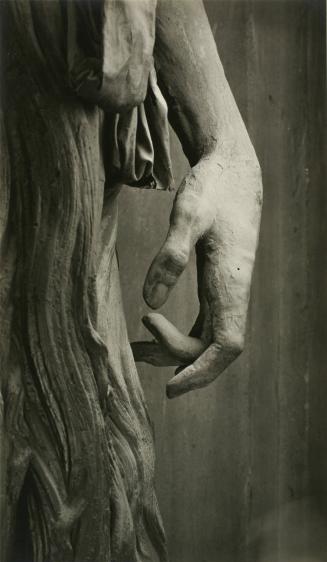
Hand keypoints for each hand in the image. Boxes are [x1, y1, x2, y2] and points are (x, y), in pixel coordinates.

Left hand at [131, 152, 261, 397]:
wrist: (233, 170)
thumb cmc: (213, 188)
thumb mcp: (188, 214)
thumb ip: (170, 256)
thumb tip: (149, 303)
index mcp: (231, 283)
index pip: (227, 345)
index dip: (201, 372)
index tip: (170, 388)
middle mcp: (233, 293)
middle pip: (214, 349)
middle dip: (178, 361)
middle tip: (135, 351)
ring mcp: (227, 290)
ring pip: (207, 338)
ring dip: (174, 350)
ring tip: (135, 349)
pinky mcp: (218, 283)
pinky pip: (202, 322)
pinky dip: (178, 332)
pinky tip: (151, 322)